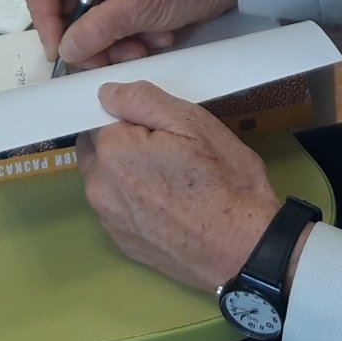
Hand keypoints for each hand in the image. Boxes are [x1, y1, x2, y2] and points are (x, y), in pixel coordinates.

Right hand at [21, 0, 237, 67]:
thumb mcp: (139, 6)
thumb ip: (98, 29)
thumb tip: (64, 50)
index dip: (45, 21)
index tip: (63, 50)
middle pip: (62, 16)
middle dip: (90, 42)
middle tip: (114, 57)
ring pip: (86, 33)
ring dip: (114, 48)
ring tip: (145, 45)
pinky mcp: (121, 9)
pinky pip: (108, 36)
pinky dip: (129, 45)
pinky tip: (155, 38)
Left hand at [78, 81, 281, 291]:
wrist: (244, 248)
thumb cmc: (224, 181)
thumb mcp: (194, 124)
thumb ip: (143, 100)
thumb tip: (107, 92)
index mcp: (112, 152)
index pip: (99, 117)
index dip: (128, 115)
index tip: (158, 124)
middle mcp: (99, 188)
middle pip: (98, 149)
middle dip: (122, 142)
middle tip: (169, 147)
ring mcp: (109, 220)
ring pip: (107, 180)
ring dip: (127, 172)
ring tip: (173, 177)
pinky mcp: (122, 244)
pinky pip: (119, 209)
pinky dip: (136, 201)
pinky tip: (171, 204)